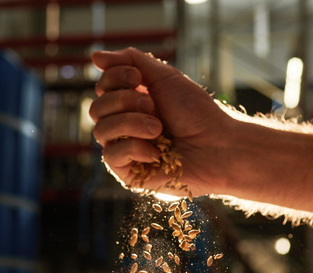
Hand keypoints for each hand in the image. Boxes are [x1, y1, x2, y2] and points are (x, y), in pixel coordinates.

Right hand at [88, 48, 235, 196]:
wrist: (218, 146)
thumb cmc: (197, 114)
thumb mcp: (165, 78)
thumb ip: (131, 61)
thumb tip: (94, 56)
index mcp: (132, 104)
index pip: (102, 87)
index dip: (115, 78)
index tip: (138, 78)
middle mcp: (125, 127)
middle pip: (96, 109)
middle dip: (124, 101)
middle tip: (153, 106)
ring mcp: (126, 151)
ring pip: (100, 131)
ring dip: (130, 123)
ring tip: (158, 129)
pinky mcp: (129, 174)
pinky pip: (110, 156)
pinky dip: (133, 148)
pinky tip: (156, 152)